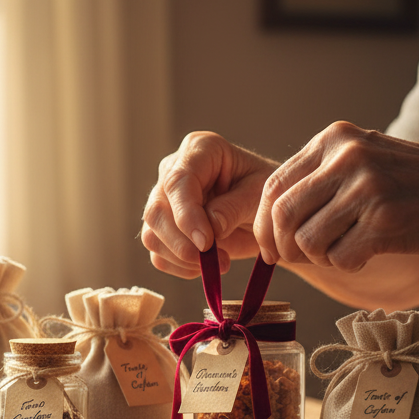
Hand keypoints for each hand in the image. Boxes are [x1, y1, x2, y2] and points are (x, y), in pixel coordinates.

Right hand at [141, 131, 277, 277]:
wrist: (267, 215)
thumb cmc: (266, 194)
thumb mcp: (260, 195)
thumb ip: (233, 208)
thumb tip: (209, 229)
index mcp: (198, 150)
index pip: (177, 182)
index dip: (186, 215)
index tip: (206, 243)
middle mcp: (173, 172)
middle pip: (156, 211)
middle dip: (181, 243)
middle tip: (214, 261)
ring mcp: (164, 201)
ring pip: (152, 236)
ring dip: (183, 259)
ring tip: (221, 262)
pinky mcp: (163, 229)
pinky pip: (158, 255)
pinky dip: (181, 268)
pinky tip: (208, 266)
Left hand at [254, 121, 418, 270]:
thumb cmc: (414, 184)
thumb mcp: (362, 160)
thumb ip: (318, 180)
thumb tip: (267, 222)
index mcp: (334, 139)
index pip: (272, 185)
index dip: (263, 223)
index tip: (270, 247)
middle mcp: (346, 157)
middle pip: (282, 214)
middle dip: (282, 247)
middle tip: (295, 260)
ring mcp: (366, 187)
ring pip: (307, 241)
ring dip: (319, 258)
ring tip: (343, 251)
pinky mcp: (385, 220)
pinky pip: (340, 258)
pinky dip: (347, 265)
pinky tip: (368, 254)